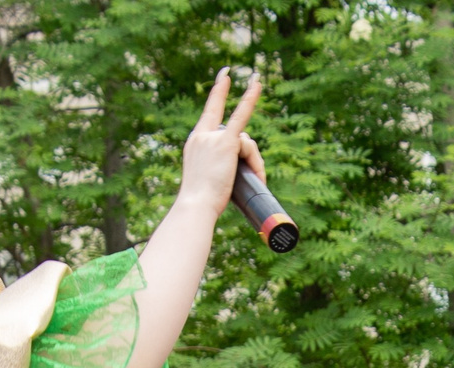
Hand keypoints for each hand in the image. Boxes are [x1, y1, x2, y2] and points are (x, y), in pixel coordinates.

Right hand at [178, 68, 265, 215]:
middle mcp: (203, 134)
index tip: (226, 76)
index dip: (219, 93)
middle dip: (248, 140)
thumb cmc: (202, 203)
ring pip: (247, 143)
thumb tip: (245, 170)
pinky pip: (241, 117)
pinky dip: (250, 98)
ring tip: (255, 180)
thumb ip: (221, 169)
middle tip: (255, 140)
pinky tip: (257, 83)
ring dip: (255, 162)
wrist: (196, 204)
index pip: (211, 114)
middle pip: (237, 134)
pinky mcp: (226, 142)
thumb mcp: (208, 181)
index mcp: (196, 141)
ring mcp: (213, 136)